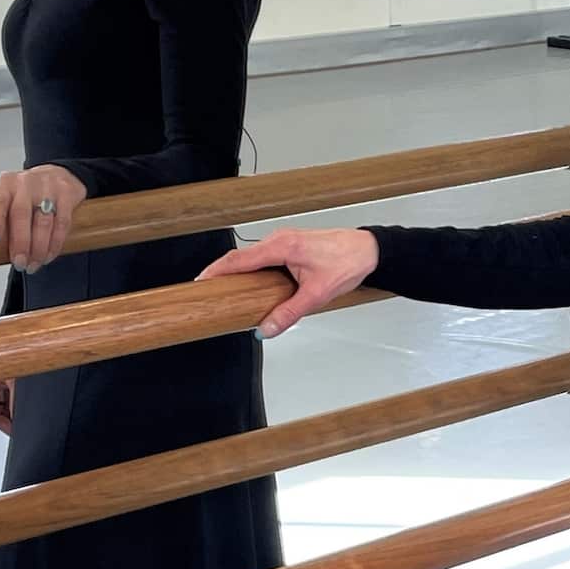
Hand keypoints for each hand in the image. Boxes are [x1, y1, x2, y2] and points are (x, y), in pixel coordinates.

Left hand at [0, 165, 86, 272]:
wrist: (57, 174)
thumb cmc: (28, 194)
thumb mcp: (11, 198)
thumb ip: (4, 219)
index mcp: (6, 184)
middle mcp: (26, 183)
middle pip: (22, 214)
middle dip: (21, 243)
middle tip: (19, 263)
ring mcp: (48, 187)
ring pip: (44, 222)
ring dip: (39, 249)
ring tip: (33, 265)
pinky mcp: (67, 194)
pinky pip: (62, 224)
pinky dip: (55, 244)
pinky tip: (49, 255)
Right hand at [197, 228, 379, 336]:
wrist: (368, 250)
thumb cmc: (347, 263)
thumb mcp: (317, 294)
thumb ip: (289, 313)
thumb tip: (267, 328)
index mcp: (281, 246)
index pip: (238, 259)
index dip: (216, 271)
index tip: (200, 283)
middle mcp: (279, 239)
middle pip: (240, 257)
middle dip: (221, 274)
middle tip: (206, 293)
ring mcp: (284, 241)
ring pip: (252, 257)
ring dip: (237, 272)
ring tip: (223, 292)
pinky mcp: (290, 246)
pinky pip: (263, 257)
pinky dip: (251, 269)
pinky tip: (249, 285)